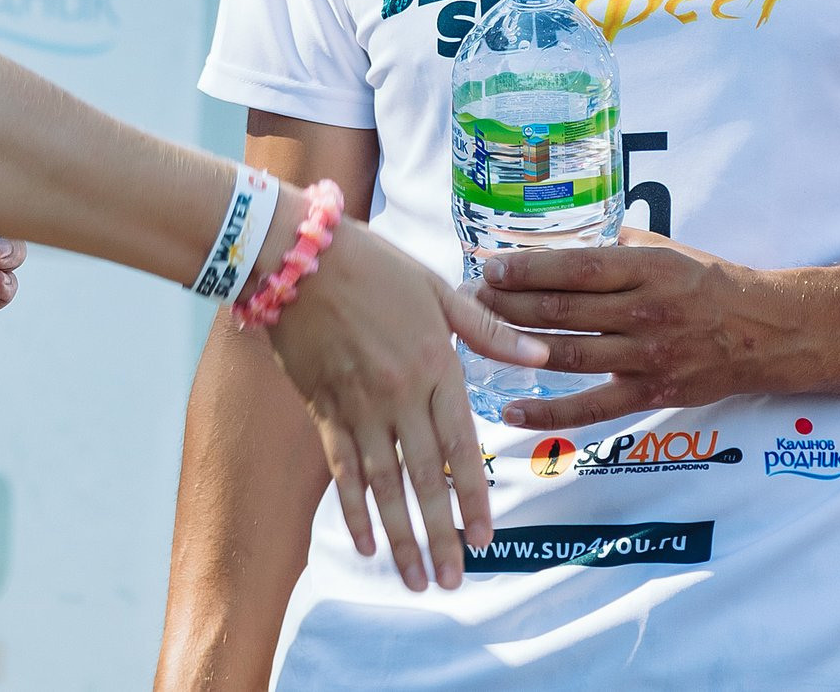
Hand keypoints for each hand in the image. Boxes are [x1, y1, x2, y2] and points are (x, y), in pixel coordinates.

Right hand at [261, 214, 546, 592]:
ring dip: (400, 537)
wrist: (297, 257)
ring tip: (416, 580)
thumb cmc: (373, 265)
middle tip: (454, 582)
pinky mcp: (324, 409)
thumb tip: (541, 351)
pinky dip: (354, 509)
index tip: (486, 539)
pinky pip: (342, 469)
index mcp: (435, 365)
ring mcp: (359, 406)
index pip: (462, 445)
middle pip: (425, 477)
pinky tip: (367, 544)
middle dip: (441, 535)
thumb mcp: (438, 289)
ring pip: (384, 485)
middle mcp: (399, 395)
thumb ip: (488, 329)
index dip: (474, 496)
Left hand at [473, 228, 784, 429]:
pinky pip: (590, 408)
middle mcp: (645, 311)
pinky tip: (511, 410)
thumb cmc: (710, 283)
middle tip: (468, 300)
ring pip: (568, 354)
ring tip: (476, 339)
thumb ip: (616, 241)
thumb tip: (561, 233)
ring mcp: (647, 356)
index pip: (576, 267)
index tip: (489, 267)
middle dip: (507, 305)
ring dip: (515, 347)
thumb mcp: (668, 248)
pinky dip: (548, 412)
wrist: (765, 332)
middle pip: (562, 310)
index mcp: (648, 267)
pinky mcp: (650, 394)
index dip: (527, 269)